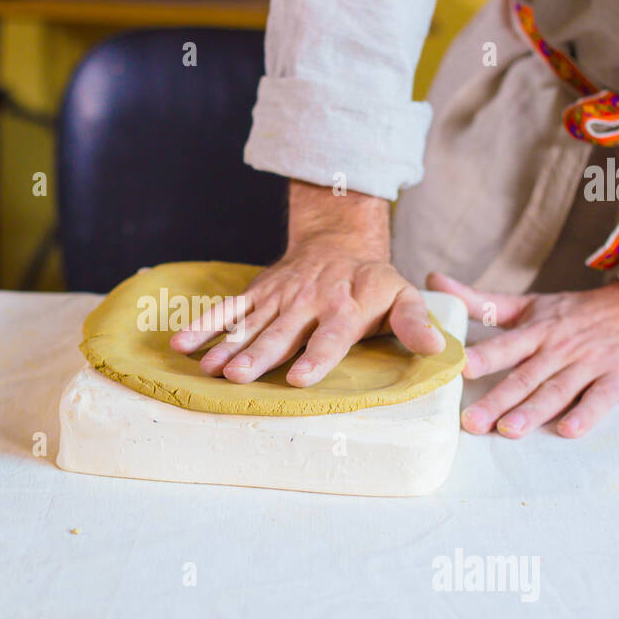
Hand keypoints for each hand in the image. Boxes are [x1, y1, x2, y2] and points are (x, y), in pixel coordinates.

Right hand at [169, 180, 445, 385]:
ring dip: (228, 346)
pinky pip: (227, 309)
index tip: (300, 378)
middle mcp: (310, 302)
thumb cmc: (374, 283)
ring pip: (251, 324)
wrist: (339, 240)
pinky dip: (204, 325)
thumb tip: (436, 351)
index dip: (317, 355)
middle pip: (283, 333)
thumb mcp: (404, 297)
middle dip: (259, 355)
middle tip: (238, 377)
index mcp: (347, 306)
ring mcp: (279, 297)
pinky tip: (182, 345)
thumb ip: (416, 324)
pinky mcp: (257, 294)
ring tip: (209, 370)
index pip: (332, 334)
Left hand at [425, 273, 618, 438]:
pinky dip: (586, 414)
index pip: (505, 345)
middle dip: (497, 399)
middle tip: (470, 422)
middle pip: (525, 376)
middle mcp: (558, 349)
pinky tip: (569, 430)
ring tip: (509, 430)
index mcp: (536, 331)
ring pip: (558, 389)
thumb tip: (433, 280)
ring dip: (534, 411)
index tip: (457, 368)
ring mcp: (589, 364)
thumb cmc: (577, 313)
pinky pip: (601, 399)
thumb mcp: (528, 304)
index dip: (483, 356)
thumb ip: (480, 301)